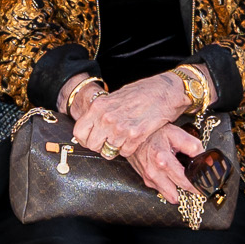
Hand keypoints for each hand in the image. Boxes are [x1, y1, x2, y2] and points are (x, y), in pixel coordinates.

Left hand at [74, 69, 194, 158]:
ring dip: (116, 147)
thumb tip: (92, 123)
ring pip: (108, 151)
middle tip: (109, 141)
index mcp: (99, 106)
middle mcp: (107, 118)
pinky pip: (125, 152)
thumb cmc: (142, 91)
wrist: (166, 91)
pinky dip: (129, 148)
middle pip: (92, 145)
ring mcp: (121, 128)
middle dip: (100, 146)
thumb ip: (102, 110)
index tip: (92, 138)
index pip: (78, 132)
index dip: (85, 138)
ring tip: (125, 137)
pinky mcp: (136, 136)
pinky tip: (135, 138)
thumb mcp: (115, 96)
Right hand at [123, 121, 210, 206]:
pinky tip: (171, 178)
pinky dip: (168, 187)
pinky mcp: (145, 179)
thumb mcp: (176, 134)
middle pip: (176, 194)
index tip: (203, 188)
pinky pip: (160, 189)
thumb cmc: (155, 132)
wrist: (132, 134)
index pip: (185, 182)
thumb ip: (192, 146)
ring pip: (168, 195)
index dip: (196, 187)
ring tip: (185, 183)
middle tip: (197, 188)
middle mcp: (154, 172)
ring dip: (177, 191)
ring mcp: (148, 177)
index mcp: (163, 161)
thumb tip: (204, 160)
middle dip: (188, 193)